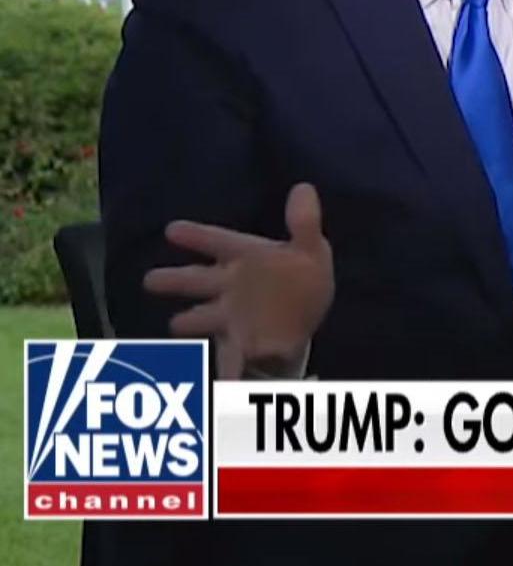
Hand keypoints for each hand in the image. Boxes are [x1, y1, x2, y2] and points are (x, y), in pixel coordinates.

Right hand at [144, 183, 334, 378]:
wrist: (306, 315)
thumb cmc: (301, 276)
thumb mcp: (310, 250)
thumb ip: (304, 223)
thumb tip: (304, 188)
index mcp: (246, 257)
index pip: (218, 241)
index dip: (197, 236)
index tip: (172, 229)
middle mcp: (231, 284)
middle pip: (199, 280)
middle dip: (177, 280)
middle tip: (150, 279)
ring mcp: (231, 314)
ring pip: (205, 317)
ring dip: (192, 322)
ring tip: (175, 325)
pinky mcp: (239, 341)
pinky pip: (226, 356)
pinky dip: (221, 368)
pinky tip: (211, 378)